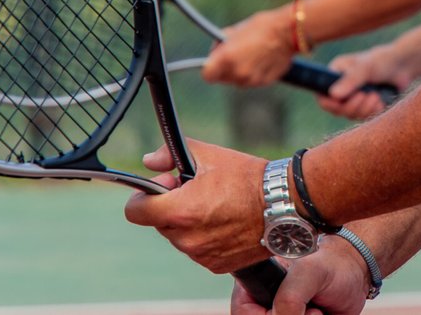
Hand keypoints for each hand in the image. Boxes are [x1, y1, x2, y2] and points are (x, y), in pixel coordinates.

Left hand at [124, 138, 270, 273]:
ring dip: (189, 223)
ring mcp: (202, 255)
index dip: (143, 197)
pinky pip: (199, 250)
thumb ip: (169, 155)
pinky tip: (227, 221)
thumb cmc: (247, 177)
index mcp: (180, 211)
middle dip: (172, 207)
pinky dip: (207, 237)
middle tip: (198, 190)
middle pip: (160, 223)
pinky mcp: (216, 265)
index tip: (163, 187)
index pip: (135, 212)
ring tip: (217, 205)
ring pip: (180, 237)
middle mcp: (187, 239)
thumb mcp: (209, 155)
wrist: (284, 204)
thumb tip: (149, 161)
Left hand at [202, 8, 294, 86]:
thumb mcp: (234, 31)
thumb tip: (216, 53)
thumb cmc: (261, 27)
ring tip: (251, 55)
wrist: (288, 32)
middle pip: (223, 78)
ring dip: (240, 72)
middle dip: (225, 69)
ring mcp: (252, 80)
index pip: (207, 75)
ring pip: (238, 81)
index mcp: (227, 58)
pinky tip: (262, 59)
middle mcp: (238, 73)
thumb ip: (221, 46)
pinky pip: (253, 81)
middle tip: (236, 54)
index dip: (210, 69)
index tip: (214, 63)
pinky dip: (254, 73)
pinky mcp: (264, 82)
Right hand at [230, 234, 373, 314]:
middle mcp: (267, 303)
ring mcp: (283, 314)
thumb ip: (288, 298)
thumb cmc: (333, 266)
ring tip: (317, 311)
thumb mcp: (308, 273)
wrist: (357, 276)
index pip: (242, 311)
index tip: (281, 310)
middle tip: (310, 309)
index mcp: (258, 284)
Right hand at [318, 46, 410, 119]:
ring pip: (350, 115)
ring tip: (376, 96)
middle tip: (365, 95)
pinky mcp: (365, 106)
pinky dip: (372, 111)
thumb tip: (333, 95)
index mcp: (335, 74)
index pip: (322, 95)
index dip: (329, 103)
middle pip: (336, 109)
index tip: (341, 102)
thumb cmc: (382, 60)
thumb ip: (350, 80)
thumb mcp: (365, 67)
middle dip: (352, 106)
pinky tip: (380, 101)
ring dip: (364, 108)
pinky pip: (363, 117)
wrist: (402, 66)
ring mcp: (353, 98)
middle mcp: (341, 87)